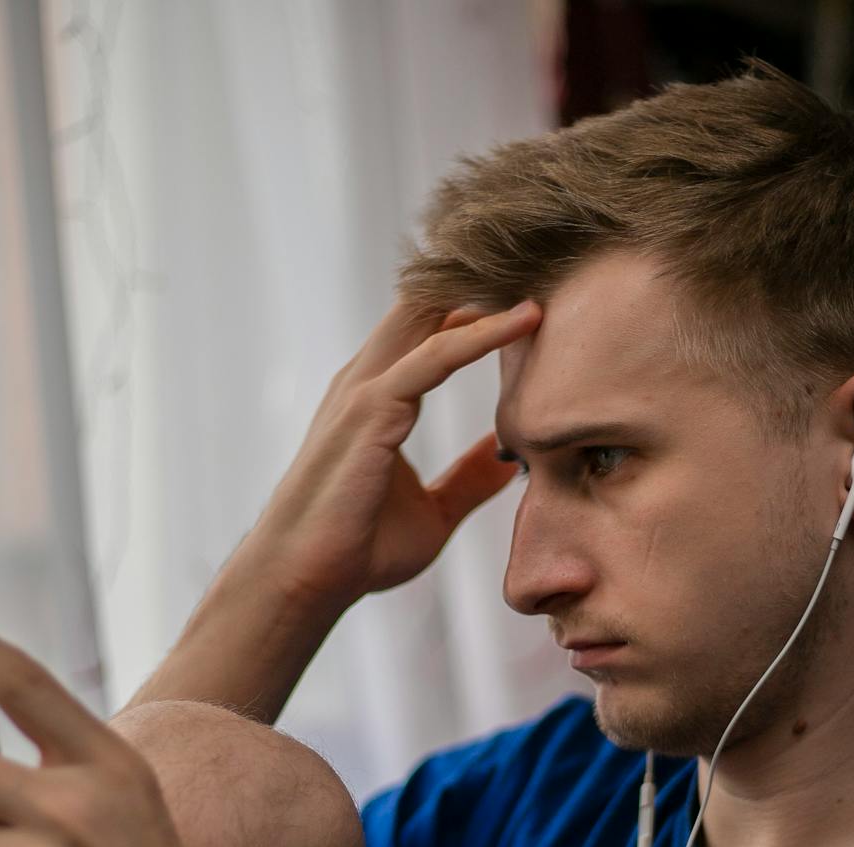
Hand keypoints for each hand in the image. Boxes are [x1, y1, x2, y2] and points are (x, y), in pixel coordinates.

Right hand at [256, 299, 542, 607]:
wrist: (305, 579)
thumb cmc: (357, 549)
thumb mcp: (433, 511)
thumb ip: (469, 478)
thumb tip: (509, 459)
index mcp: (381, 397)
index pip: (433, 329)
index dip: (480, 307)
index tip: (537, 294)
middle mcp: (369, 380)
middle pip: (429, 305)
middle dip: (485, 280)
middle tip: (548, 261)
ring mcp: (366, 389)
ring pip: (432, 315)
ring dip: (488, 291)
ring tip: (546, 270)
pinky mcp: (372, 407)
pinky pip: (436, 354)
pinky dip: (481, 332)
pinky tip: (525, 320)